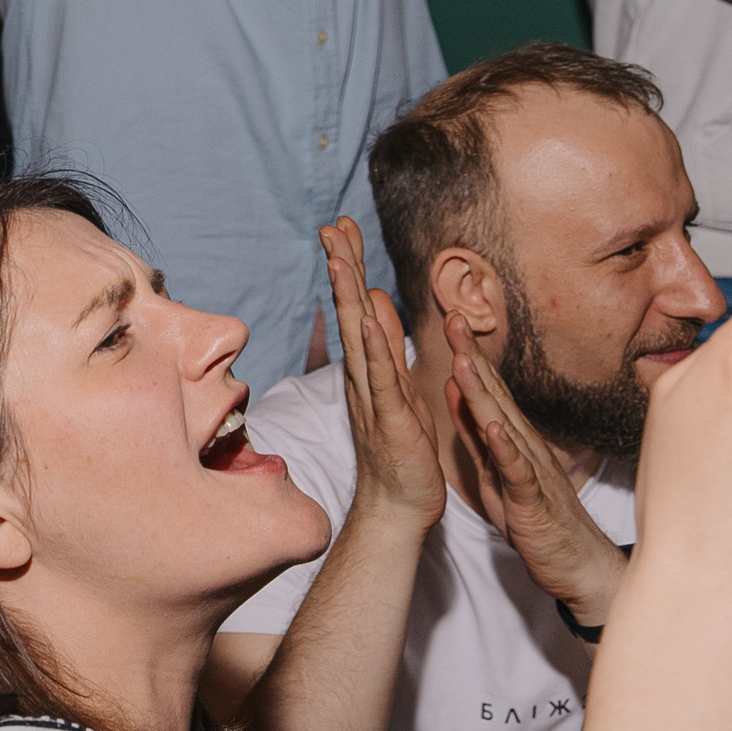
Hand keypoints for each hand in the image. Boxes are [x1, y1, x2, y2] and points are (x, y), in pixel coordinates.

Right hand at [322, 217, 443, 528]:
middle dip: (342, 266)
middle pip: (350, 311)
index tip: (342, 227)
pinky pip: (381, 379)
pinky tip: (368, 322)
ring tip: (338, 258)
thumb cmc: (400, 449)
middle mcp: (364, 375)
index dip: (350, 266)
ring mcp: (373, 395)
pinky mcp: (391, 419)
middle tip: (331, 226)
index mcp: (369, 366)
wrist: (399, 505)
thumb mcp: (399, 386)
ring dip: (348, 297)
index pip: (357, 306)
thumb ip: (387, 344)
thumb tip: (378, 301)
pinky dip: (374, 350)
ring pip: (358, 337)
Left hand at [444, 314, 626, 626]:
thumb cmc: (534, 518)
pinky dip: (505, 449)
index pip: (489, 390)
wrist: (577, 566)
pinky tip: (493, 428)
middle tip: (452, 319)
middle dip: (472, 358)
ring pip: (504, 425)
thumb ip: (475, 433)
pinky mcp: (533, 502)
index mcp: (512, 439)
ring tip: (463, 361)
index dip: (468, 355)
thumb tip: (455, 392)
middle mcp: (524, 447)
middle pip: (496, 395)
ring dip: (485, 394)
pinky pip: (518, 473)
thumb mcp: (494, 471)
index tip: (448, 321)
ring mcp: (532, 472)